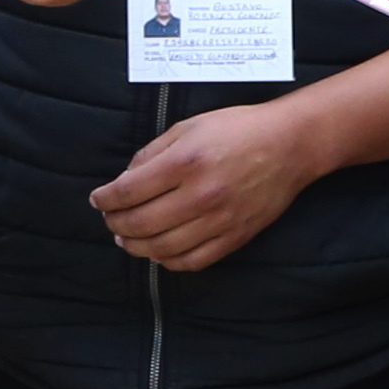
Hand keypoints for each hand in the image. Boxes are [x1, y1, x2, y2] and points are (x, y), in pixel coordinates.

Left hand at [91, 101, 315, 270]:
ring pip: (162, 248)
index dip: (106, 199)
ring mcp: (219, 220)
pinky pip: (193, 261)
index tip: (98, 199)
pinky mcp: (235, 237)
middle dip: (116, 223)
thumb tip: (124, 180)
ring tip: (127, 239)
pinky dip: (168, 261)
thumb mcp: (189, 126)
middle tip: (110, 219)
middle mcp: (201, 194)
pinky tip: (158, 251)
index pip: (129, 191)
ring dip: (136, 246)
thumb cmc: (238, 129)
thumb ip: (152, 153)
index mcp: (186, 161)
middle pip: (141, 223)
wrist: (289, 144)